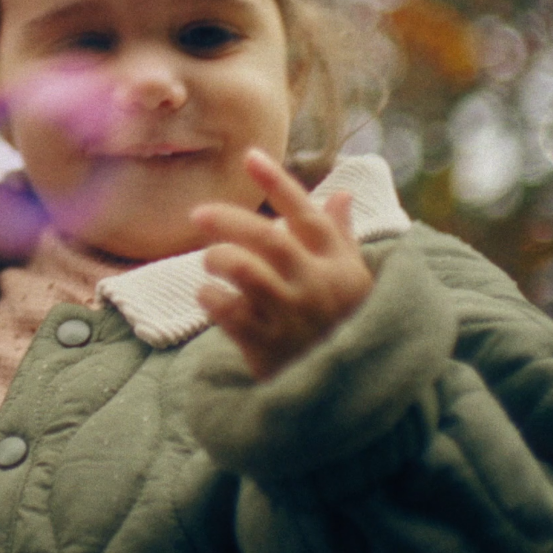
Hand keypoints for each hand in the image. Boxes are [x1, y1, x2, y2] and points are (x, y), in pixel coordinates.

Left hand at [190, 150, 372, 381]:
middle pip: (267, 238)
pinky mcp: (267, 347)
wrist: (348, 397)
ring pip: (244, 270)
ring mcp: (292, 318)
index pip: (308, 215)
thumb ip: (342, 236)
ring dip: (218, 259)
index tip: (249, 155)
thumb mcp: (353, 281)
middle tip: (198, 213)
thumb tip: (342, 192)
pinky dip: (210, 298)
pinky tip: (208, 297)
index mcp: (339, 266)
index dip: (277, 182)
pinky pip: (227, 311)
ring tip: (211, 262)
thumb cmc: (346, 326)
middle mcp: (317, 287)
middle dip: (228, 219)